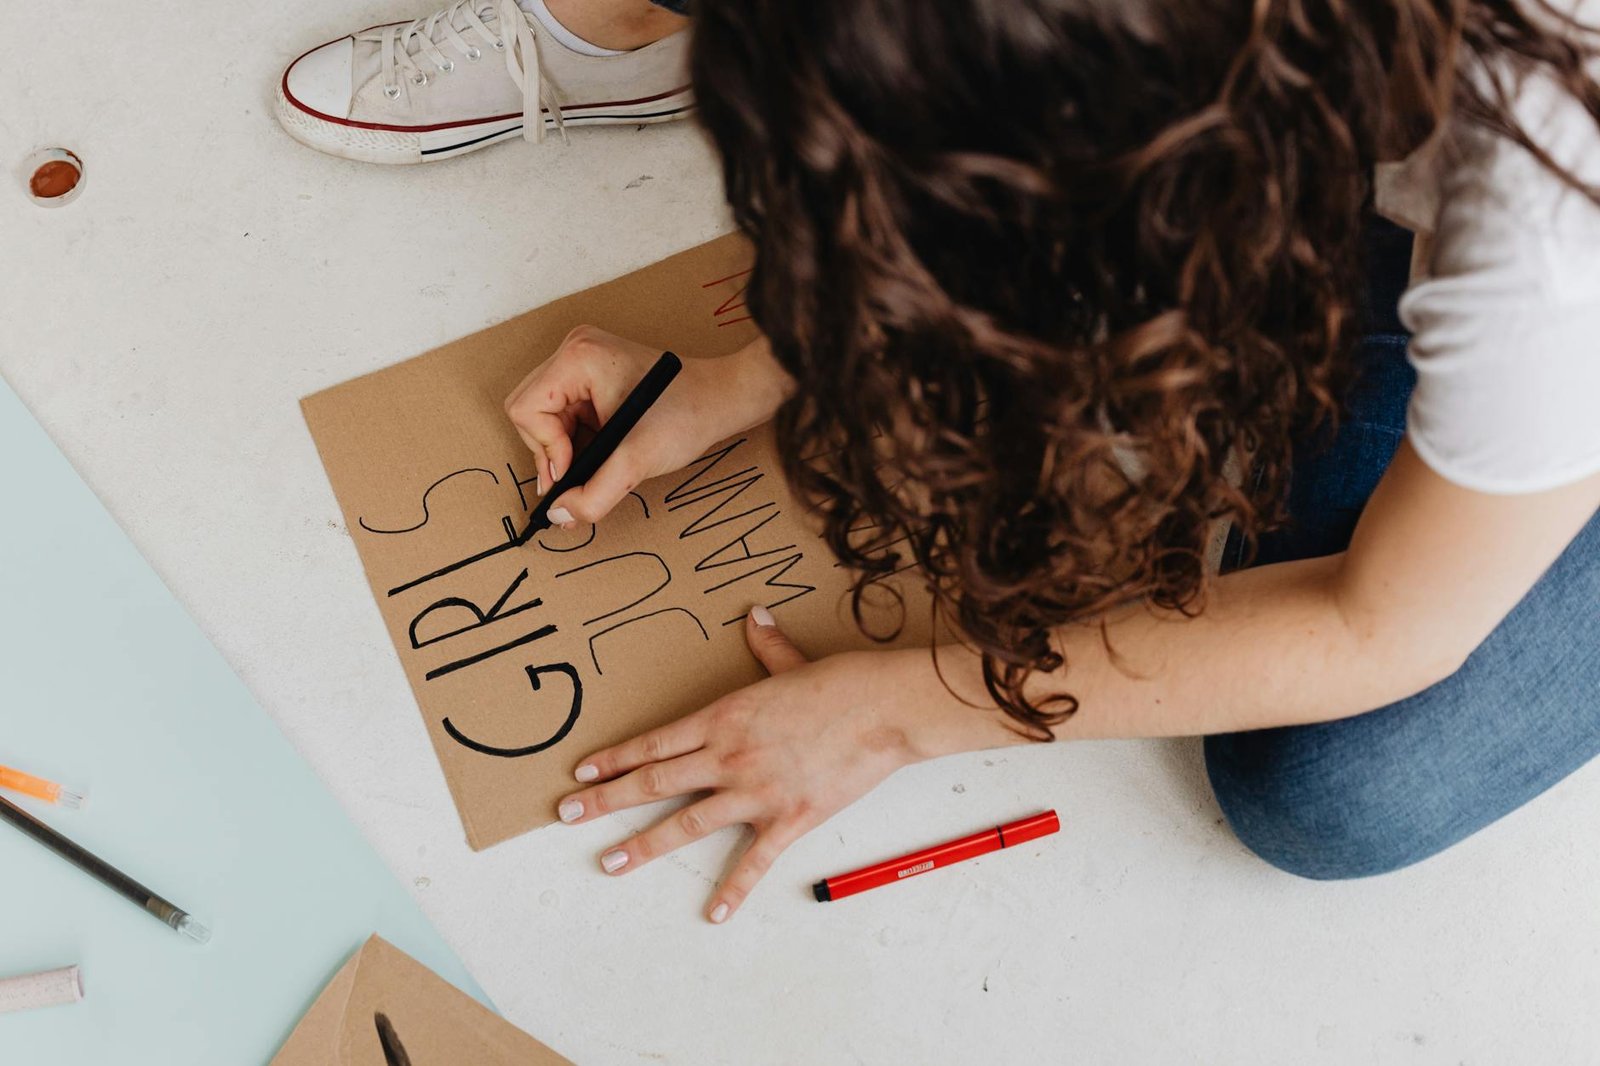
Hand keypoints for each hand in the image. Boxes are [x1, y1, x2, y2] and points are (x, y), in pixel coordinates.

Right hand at [504, 326, 788, 525]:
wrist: (724, 400)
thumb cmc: (688, 415)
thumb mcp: (636, 462)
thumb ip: (593, 495)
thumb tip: (558, 515)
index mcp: (578, 357)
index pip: (526, 410)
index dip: (546, 449)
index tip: (574, 471)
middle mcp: (574, 351)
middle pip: (530, 411)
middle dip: (551, 450)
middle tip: (578, 476)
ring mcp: (583, 361)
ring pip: (545, 417)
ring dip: (565, 449)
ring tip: (597, 465)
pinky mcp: (593, 376)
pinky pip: (564, 415)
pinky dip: (576, 441)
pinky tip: (601, 454)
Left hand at [556, 608, 917, 922]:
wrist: (883, 708)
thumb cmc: (841, 683)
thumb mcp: (792, 661)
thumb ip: (767, 647)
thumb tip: (754, 616)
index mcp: (723, 718)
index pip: (654, 743)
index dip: (615, 758)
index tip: (583, 773)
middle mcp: (728, 756)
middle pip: (652, 783)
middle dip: (605, 800)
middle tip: (567, 815)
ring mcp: (754, 791)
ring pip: (685, 823)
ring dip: (642, 845)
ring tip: (609, 862)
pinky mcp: (788, 819)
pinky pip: (753, 862)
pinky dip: (733, 890)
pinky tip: (714, 913)